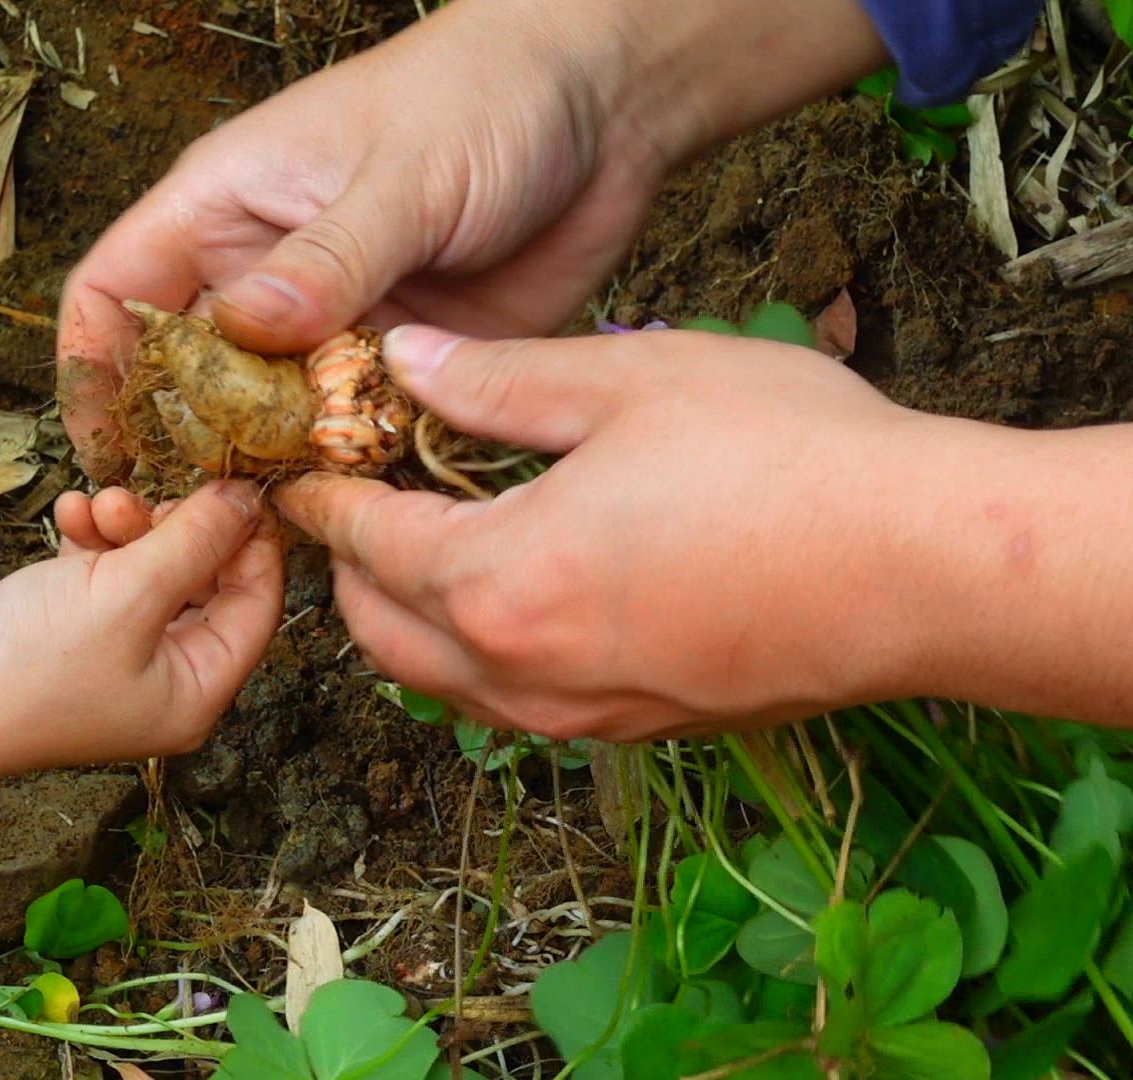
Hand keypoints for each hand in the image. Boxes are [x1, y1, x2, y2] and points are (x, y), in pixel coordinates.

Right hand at [0, 480, 283, 847]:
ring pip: (147, 568)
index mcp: (195, 691)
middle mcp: (160, 678)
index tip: (239, 484)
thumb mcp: (130, 593)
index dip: (252, 543)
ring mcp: (109, 653)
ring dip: (126, 526)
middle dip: (177, 529)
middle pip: (202, 582)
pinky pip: (98, 571)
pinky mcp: (62, 626)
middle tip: (151, 496)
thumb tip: (248, 499)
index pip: (256, 606)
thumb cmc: (28, 667)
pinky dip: (87, 540)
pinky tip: (66, 515)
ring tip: (96, 504)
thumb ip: (196, 540)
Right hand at [56, 0, 888, 479]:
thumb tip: (246, 331)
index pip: (115, 294)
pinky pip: (351, 435)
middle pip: (185, 379)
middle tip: (194, 518)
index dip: (95, 371)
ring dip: (270, 472)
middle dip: (184, 448)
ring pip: (269, 421)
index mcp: (223, 209)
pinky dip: (348, 473)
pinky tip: (355, 511)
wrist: (603, 107)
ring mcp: (330, 328)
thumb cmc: (480, 96)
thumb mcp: (398, 175)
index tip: (108, 451)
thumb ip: (325, 260)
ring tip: (273, 527)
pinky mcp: (397, 366)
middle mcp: (264, 277)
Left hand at [275, 325, 947, 740]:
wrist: (929, 570)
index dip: (322, 499)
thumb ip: (498, 379)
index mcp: (498, 582)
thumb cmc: (790, 460)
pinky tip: (523, 586)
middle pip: (378, 633)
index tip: (300, 469)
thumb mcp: (631, 381)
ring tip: (434, 538)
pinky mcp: (638, 731)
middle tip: (366, 496)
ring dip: (411, 616)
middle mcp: (522, 673)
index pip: (364, 545)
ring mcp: (581, 716)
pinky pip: (515, 703)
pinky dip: (480, 652)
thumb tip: (404, 361)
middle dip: (350, 567)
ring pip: (441, 681)